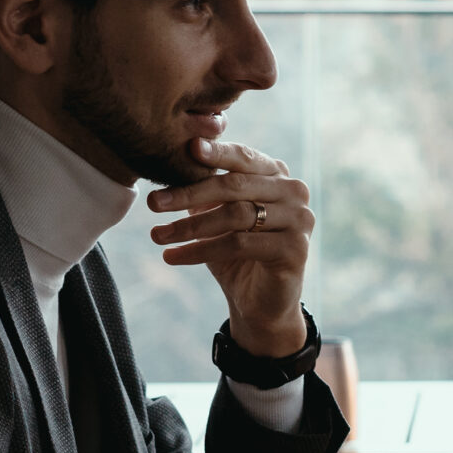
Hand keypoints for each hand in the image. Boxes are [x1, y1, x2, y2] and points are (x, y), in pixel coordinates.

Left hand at [145, 139, 312, 356]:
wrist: (260, 304)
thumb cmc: (237, 254)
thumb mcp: (219, 216)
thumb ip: (207, 190)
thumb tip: (172, 163)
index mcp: (277, 176)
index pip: (244, 157)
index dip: (217, 152)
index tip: (189, 148)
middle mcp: (294, 192)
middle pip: (236, 186)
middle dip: (189, 193)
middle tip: (153, 203)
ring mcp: (299, 220)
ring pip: (235, 215)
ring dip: (189, 226)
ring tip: (157, 235)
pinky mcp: (295, 250)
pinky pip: (239, 244)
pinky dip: (200, 251)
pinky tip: (173, 257)